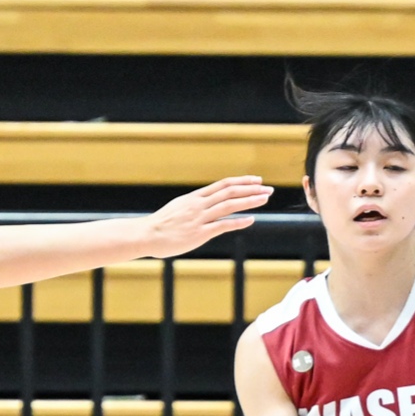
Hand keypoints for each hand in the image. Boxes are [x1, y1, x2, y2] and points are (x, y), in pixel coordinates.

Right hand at [141, 176, 273, 258]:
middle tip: (268, 189)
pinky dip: (238, 221)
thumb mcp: (179, 209)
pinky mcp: (199, 233)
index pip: (222, 185)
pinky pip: (222, 225)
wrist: (146, 235)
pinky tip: (251, 219)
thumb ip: (194, 206)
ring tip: (264, 198)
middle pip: (230, 192)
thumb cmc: (161, 225)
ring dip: (249, 201)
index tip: (256, 180)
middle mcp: (199, 204)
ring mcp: (199, 218)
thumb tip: (206, 205)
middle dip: (251, 189)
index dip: (241, 181)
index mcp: (195, 197)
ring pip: (229, 205)